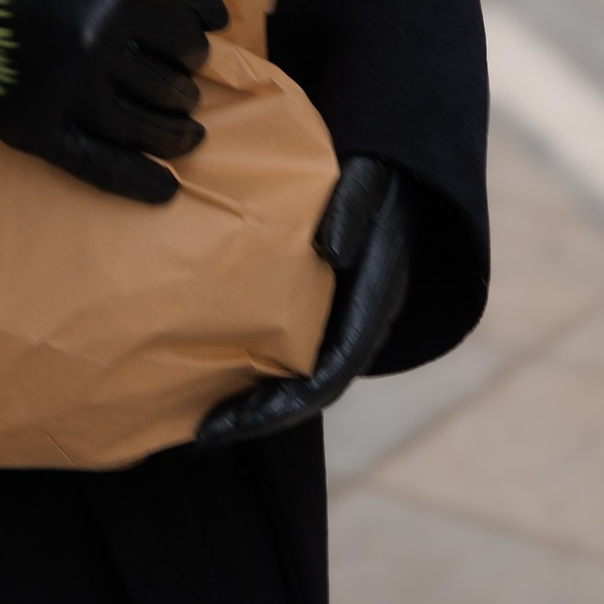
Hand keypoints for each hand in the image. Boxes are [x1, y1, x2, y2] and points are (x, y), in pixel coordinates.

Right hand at [0, 0, 226, 206]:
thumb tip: (220, 18)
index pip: (182, 38)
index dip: (193, 49)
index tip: (189, 54)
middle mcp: (96, 48)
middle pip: (166, 86)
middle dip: (185, 93)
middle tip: (186, 96)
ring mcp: (64, 92)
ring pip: (140, 128)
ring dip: (173, 136)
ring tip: (188, 137)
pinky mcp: (30, 127)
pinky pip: (94, 165)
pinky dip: (134, 181)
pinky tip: (165, 190)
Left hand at [194, 157, 414, 446]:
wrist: (403, 168)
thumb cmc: (380, 172)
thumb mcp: (369, 181)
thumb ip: (350, 211)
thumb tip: (330, 251)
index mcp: (371, 307)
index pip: (325, 380)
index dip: (275, 411)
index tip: (225, 426)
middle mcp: (360, 326)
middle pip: (308, 394)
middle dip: (256, 419)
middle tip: (200, 435)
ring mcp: (345, 321)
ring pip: (301, 378)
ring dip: (257, 401)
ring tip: (200, 416)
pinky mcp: (328, 309)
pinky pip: (294, 352)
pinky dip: (260, 368)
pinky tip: (216, 365)